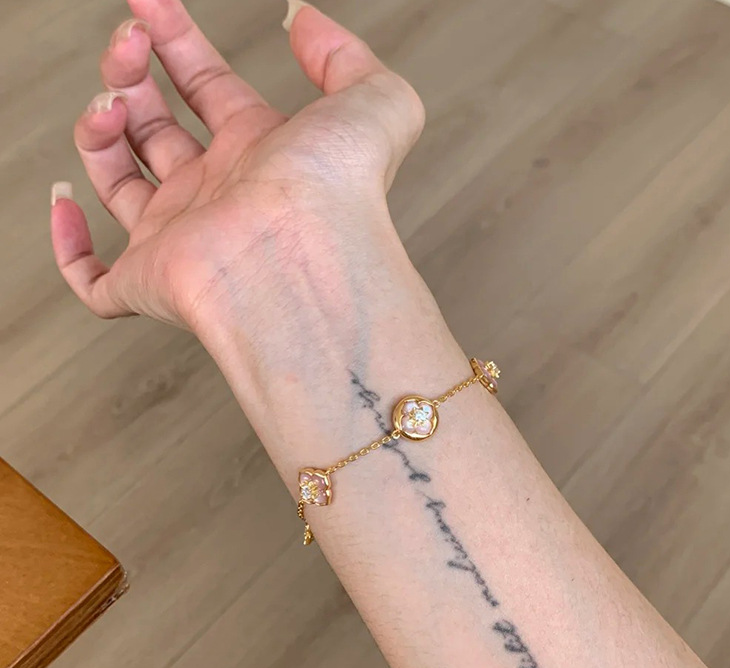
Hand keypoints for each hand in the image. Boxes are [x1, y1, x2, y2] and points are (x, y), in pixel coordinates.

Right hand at [50, 0, 424, 328]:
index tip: (149, 2)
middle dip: (130, 74)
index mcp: (261, 153)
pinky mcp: (147, 285)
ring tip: (110, 103)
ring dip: (98, 129)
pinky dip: (70, 244)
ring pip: (119, 183)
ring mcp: (181, 240)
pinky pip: (95, 280)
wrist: (302, 259)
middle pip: (157, 128)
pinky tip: (66, 200)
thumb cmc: (339, 191)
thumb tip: (305, 24)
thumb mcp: (371, 100)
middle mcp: (219, 195)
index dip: (175, 40)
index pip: (207, 88)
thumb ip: (345, 57)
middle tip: (128, 44)